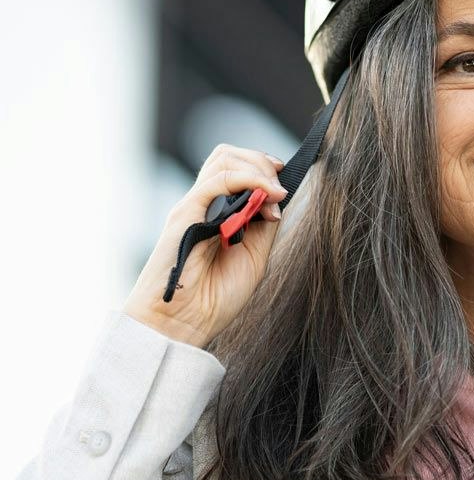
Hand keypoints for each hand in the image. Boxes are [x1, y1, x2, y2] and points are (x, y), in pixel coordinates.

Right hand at [122, 144, 287, 347]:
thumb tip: (278, 195)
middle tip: (280, 186)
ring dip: (258, 169)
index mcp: (216, 212)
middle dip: (262, 162)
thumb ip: (264, 225)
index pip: (236, 169)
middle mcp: (203, 204)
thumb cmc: (215, 297)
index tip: (283, 185)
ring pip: (223, 160)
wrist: (184, 323)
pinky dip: (247, 180)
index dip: (263, 168)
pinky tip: (266, 195)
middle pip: (228, 155)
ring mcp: (193, 207)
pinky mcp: (184, 215)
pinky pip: (215, 181)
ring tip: (276, 192)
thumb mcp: (254, 256)